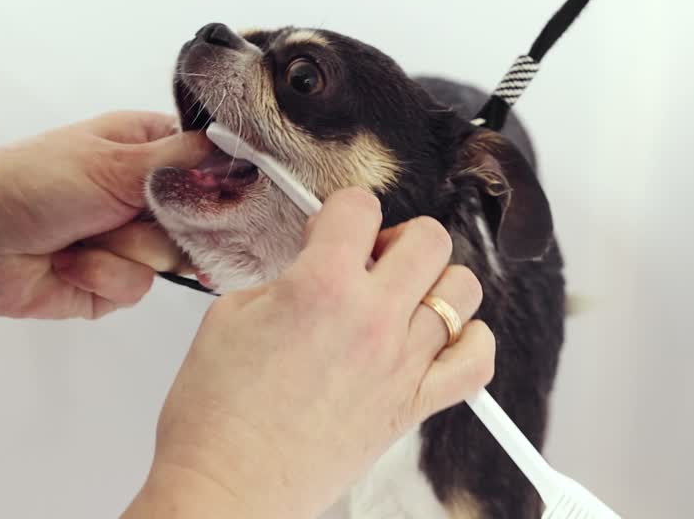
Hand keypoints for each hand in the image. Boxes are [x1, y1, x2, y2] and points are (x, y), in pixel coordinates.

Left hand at [0, 112, 209, 329]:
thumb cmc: (29, 184)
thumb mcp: (113, 161)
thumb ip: (184, 160)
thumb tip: (244, 152)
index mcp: (146, 148)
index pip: (212, 160)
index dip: (224, 178)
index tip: (226, 191)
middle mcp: (144, 193)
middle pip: (203, 216)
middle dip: (168, 222)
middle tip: (135, 214)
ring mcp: (131, 239)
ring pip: (173, 256)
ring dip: (125, 250)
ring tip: (83, 237)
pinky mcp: (114, 282)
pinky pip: (141, 286)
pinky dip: (104, 277)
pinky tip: (70, 264)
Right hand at [124, 189, 495, 518]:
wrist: (226, 488)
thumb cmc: (216, 418)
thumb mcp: (229, 317)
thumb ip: (284, 281)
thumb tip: (312, 269)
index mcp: (321, 286)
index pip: (359, 206)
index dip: (341, 210)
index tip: (329, 231)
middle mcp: (372, 320)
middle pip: (430, 239)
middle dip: (398, 238)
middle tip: (369, 261)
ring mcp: (401, 364)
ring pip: (461, 292)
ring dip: (434, 285)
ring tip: (401, 299)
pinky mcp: (413, 407)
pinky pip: (476, 363)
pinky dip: (471, 343)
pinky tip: (442, 339)